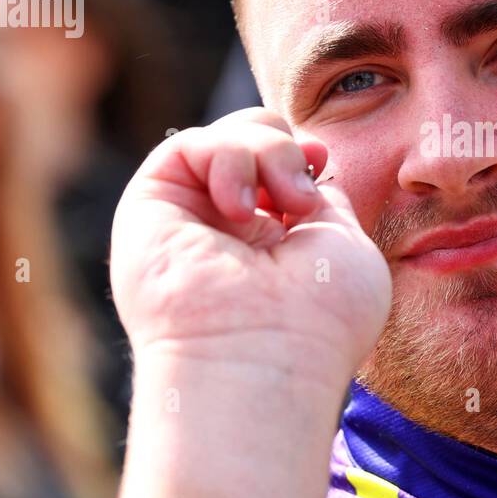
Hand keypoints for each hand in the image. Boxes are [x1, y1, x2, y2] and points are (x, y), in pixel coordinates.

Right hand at [109, 107, 390, 387]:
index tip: (322, 161)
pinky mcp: (150, 209)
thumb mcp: (346, 247)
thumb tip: (309, 161)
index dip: (302, 152)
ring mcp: (189, 220)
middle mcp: (228, 231)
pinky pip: (187, 145)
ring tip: (285, 204)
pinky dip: (226, 156)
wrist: (267, 360)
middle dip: (282, 145)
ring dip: (266, 151)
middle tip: (302, 194)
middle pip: (251, 139)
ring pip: (225, 137)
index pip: (282, 167)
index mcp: (274, 244)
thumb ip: (326, 200)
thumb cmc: (320, 321)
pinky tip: (240, 206)